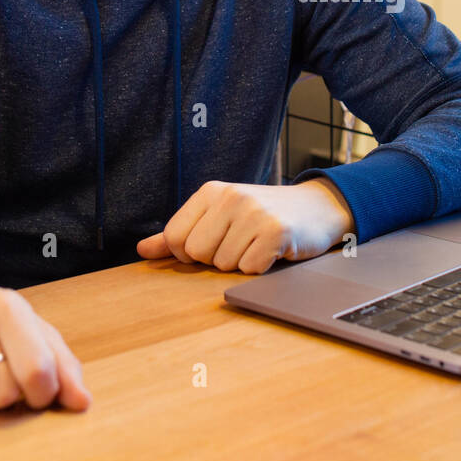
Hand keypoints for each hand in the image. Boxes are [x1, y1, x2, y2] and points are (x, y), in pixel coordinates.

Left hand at [136, 179, 354, 272]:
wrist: (317, 208)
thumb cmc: (263, 215)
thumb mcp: (219, 216)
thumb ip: (178, 233)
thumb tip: (142, 250)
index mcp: (211, 191)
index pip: (174, 238)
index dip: (190, 252)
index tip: (214, 242)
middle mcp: (231, 197)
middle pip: (196, 254)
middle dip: (216, 259)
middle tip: (240, 243)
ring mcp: (254, 213)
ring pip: (223, 265)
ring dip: (241, 264)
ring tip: (257, 244)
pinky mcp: (276, 232)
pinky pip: (250, 270)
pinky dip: (261, 268)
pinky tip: (273, 251)